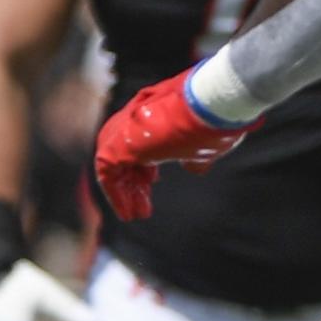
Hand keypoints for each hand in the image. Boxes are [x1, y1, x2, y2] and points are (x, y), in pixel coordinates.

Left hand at [92, 71, 250, 219]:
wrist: (210, 105)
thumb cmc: (213, 121)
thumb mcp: (204, 144)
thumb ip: (194, 157)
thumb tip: (193, 168)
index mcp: (155, 113)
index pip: (139, 139)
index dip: (144, 163)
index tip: (153, 182)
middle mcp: (136, 117)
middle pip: (124, 152)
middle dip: (133, 181)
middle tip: (143, 205)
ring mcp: (125, 127)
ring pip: (113, 162)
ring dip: (123, 190)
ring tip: (135, 214)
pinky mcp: (118, 142)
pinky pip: (107, 172)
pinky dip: (115, 193)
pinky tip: (128, 212)